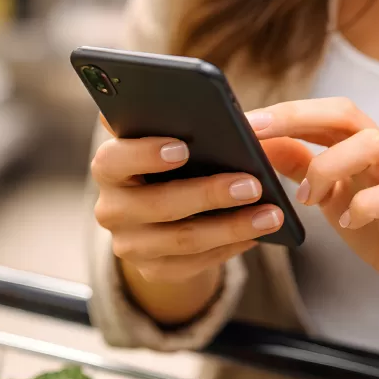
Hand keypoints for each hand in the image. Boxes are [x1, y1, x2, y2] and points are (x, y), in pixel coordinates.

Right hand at [91, 130, 284, 284]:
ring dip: (232, 227)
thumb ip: (170, 121)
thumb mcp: (165, 139)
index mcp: (108, 167)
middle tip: (253, 184)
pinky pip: (196, 263)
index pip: (114, 160)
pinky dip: (230, 247)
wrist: (158, 217)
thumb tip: (207, 107)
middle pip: (158, 205)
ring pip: (184, 240)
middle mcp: (110, 209)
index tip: (183, 147)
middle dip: (209, 194)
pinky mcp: (152, 271)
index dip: (145, 154)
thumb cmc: (169, 164)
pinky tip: (257, 234)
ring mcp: (129, 245)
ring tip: (271, 215)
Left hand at [250, 98, 378, 312]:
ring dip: (329, 166)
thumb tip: (260, 144)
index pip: (323, 112)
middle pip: (346, 113)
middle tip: (257, 134)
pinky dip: (366, 205)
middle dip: (297, 117)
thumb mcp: (330, 196)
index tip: (243, 120)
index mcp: (359, 146)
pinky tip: (349, 224)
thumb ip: (300, 167)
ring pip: (373, 142)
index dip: (284, 112)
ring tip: (308, 199)